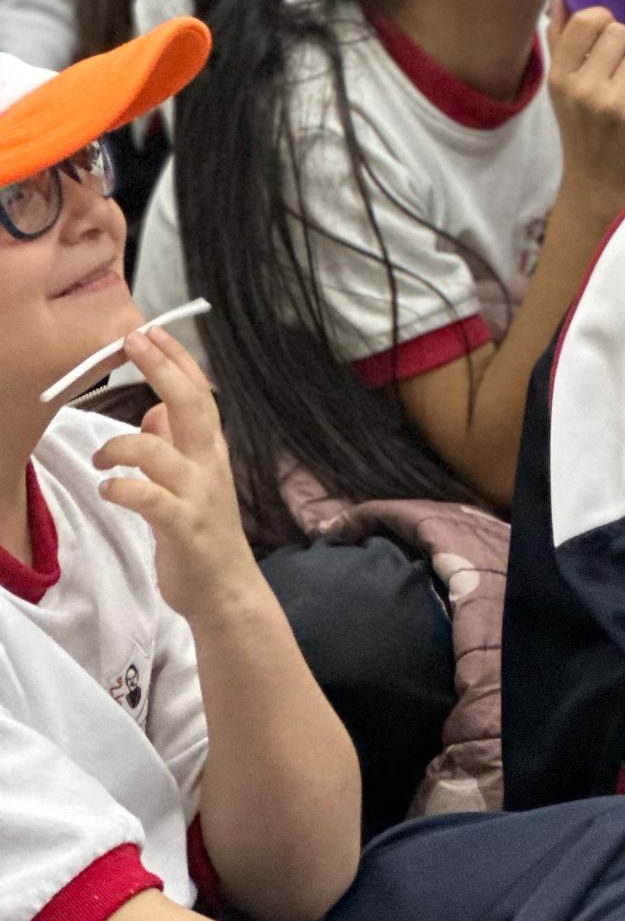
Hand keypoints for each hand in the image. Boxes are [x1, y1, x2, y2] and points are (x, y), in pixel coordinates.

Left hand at [91, 327, 263, 628]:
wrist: (226, 589)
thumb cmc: (204, 533)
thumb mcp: (192, 480)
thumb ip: (176, 445)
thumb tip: (153, 412)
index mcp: (211, 450)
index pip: (198, 392)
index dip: (175, 360)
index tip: (150, 331)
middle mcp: (209, 465)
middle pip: (190, 405)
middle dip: (161, 370)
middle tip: (132, 342)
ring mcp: (198, 495)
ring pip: (160, 452)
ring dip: (122, 445)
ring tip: (101, 456)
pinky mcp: (182, 527)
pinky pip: (149, 498)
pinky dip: (123, 489)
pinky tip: (110, 490)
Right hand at [546, 3, 624, 218]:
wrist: (597, 182)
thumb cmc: (582, 127)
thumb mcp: (562, 87)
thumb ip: (561, 40)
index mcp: (558, 75)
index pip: (588, 19)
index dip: (605, 21)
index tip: (607, 41)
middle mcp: (581, 87)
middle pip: (622, 32)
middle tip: (621, 73)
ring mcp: (610, 103)